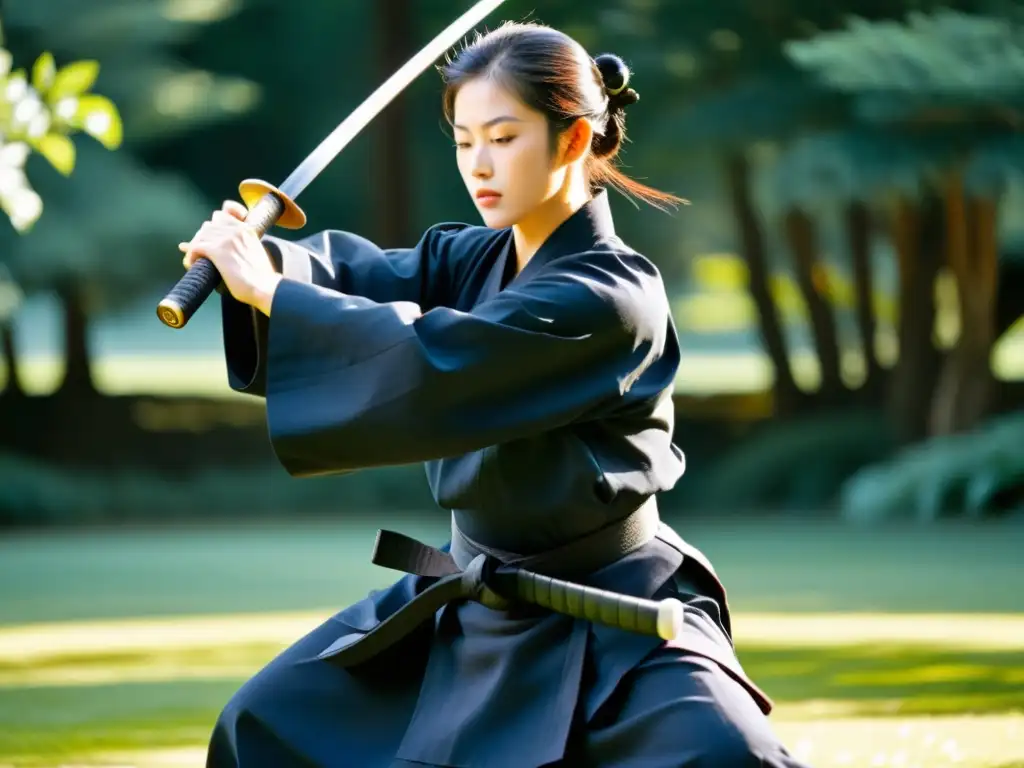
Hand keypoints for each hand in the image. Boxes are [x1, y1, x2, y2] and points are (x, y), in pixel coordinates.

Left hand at [179, 200, 281, 315]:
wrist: (266, 287)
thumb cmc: (261, 277)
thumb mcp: (255, 253)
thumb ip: (242, 245)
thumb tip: (225, 248)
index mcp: (247, 229)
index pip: (224, 211)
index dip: (214, 223)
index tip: (213, 236)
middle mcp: (236, 230)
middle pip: (208, 225)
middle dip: (202, 238)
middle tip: (201, 252)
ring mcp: (226, 239)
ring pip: (200, 235)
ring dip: (195, 247)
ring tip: (195, 260)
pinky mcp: (218, 251)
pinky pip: (195, 247)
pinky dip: (190, 256)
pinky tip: (192, 264)